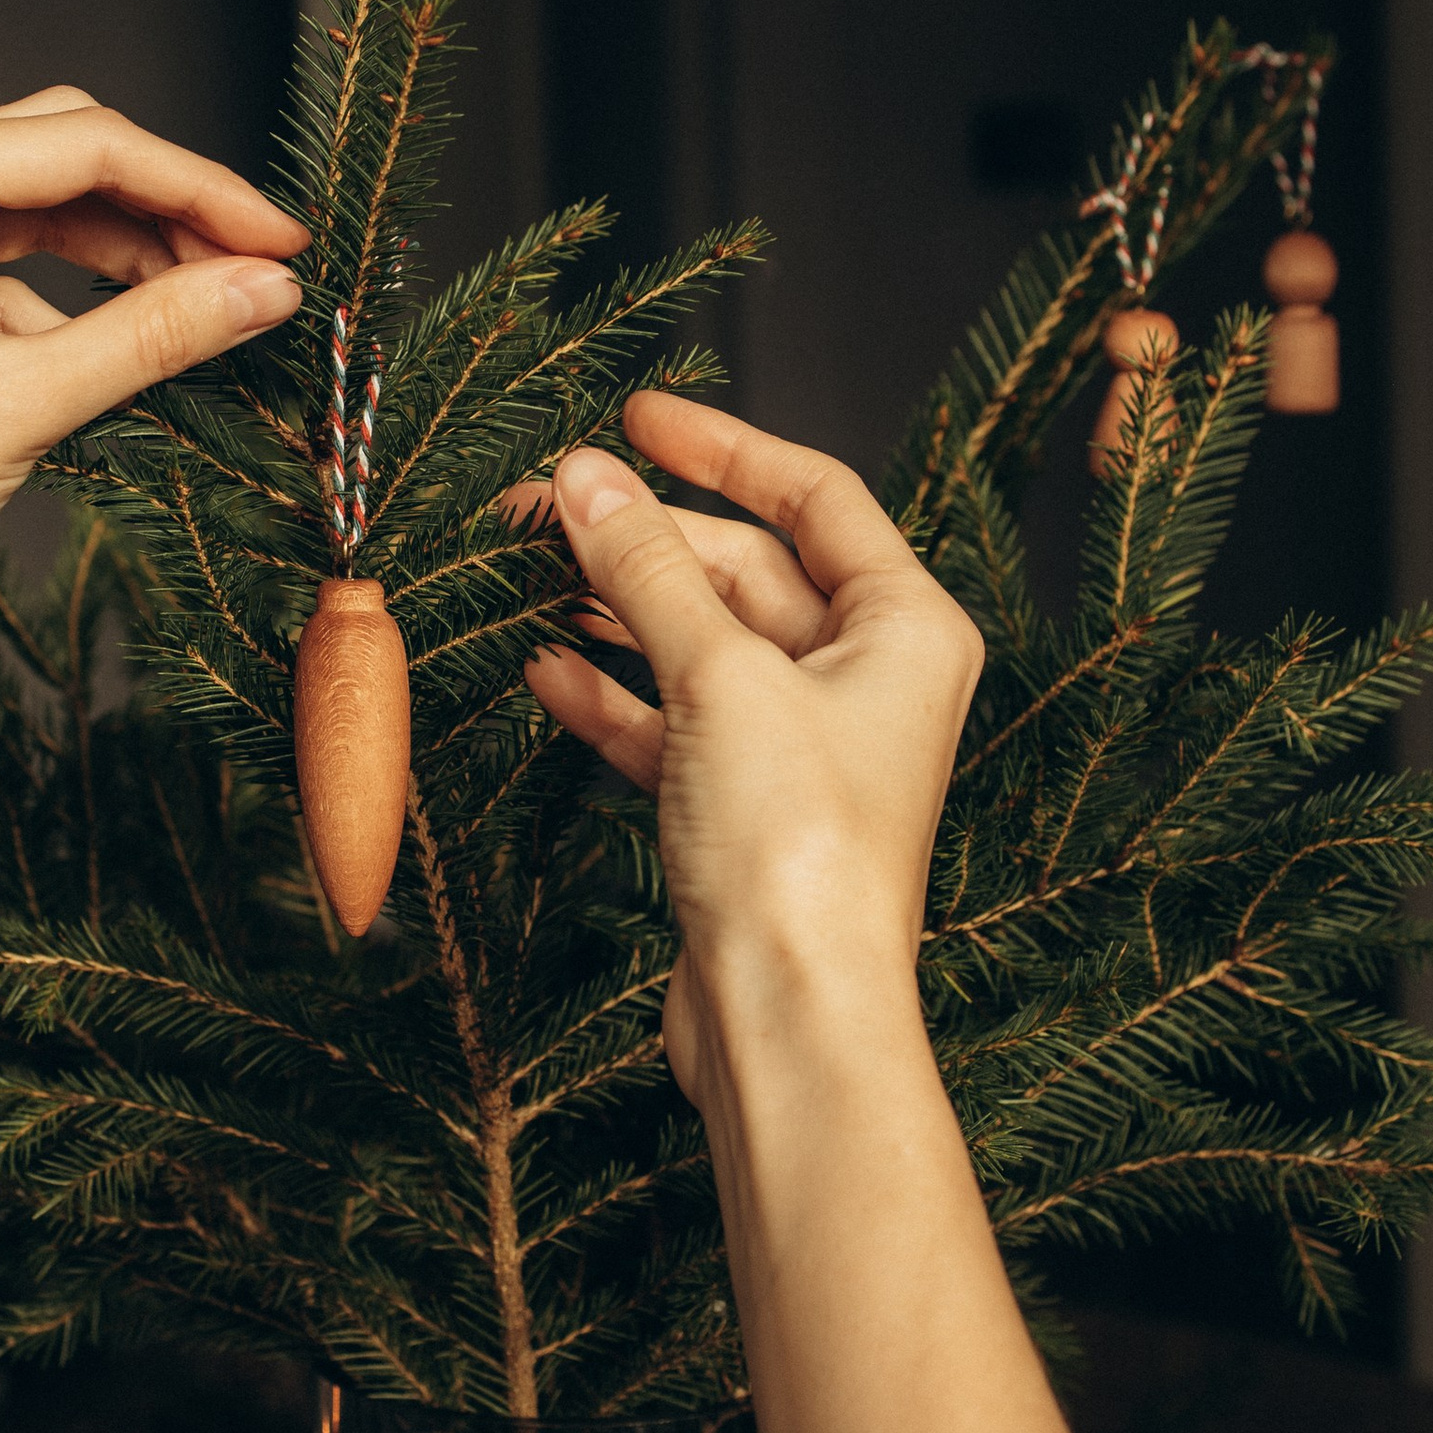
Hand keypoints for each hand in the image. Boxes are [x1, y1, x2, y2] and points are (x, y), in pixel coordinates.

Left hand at [0, 86, 304, 754]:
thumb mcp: (29, 399)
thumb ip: (158, 330)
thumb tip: (265, 288)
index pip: (85, 144)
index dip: (200, 190)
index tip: (282, 239)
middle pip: (62, 156)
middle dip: (165, 208)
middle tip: (256, 265)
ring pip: (36, 206)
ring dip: (123, 249)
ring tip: (208, 299)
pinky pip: (1, 259)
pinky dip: (68, 292)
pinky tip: (122, 341)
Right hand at [525, 394, 982, 1114]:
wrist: (790, 1015)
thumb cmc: (799, 851)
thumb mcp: (718, 677)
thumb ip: (644, 569)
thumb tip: (583, 477)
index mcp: (906, 628)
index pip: (815, 497)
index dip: (722, 448)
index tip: (635, 417)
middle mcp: (866, 679)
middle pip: (744, 569)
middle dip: (641, 538)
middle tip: (541, 504)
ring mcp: (803, 746)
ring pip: (699, 645)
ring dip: (614, 611)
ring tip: (526, 574)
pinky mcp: (746, 808)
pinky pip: (673, 721)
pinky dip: (613, 694)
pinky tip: (545, 669)